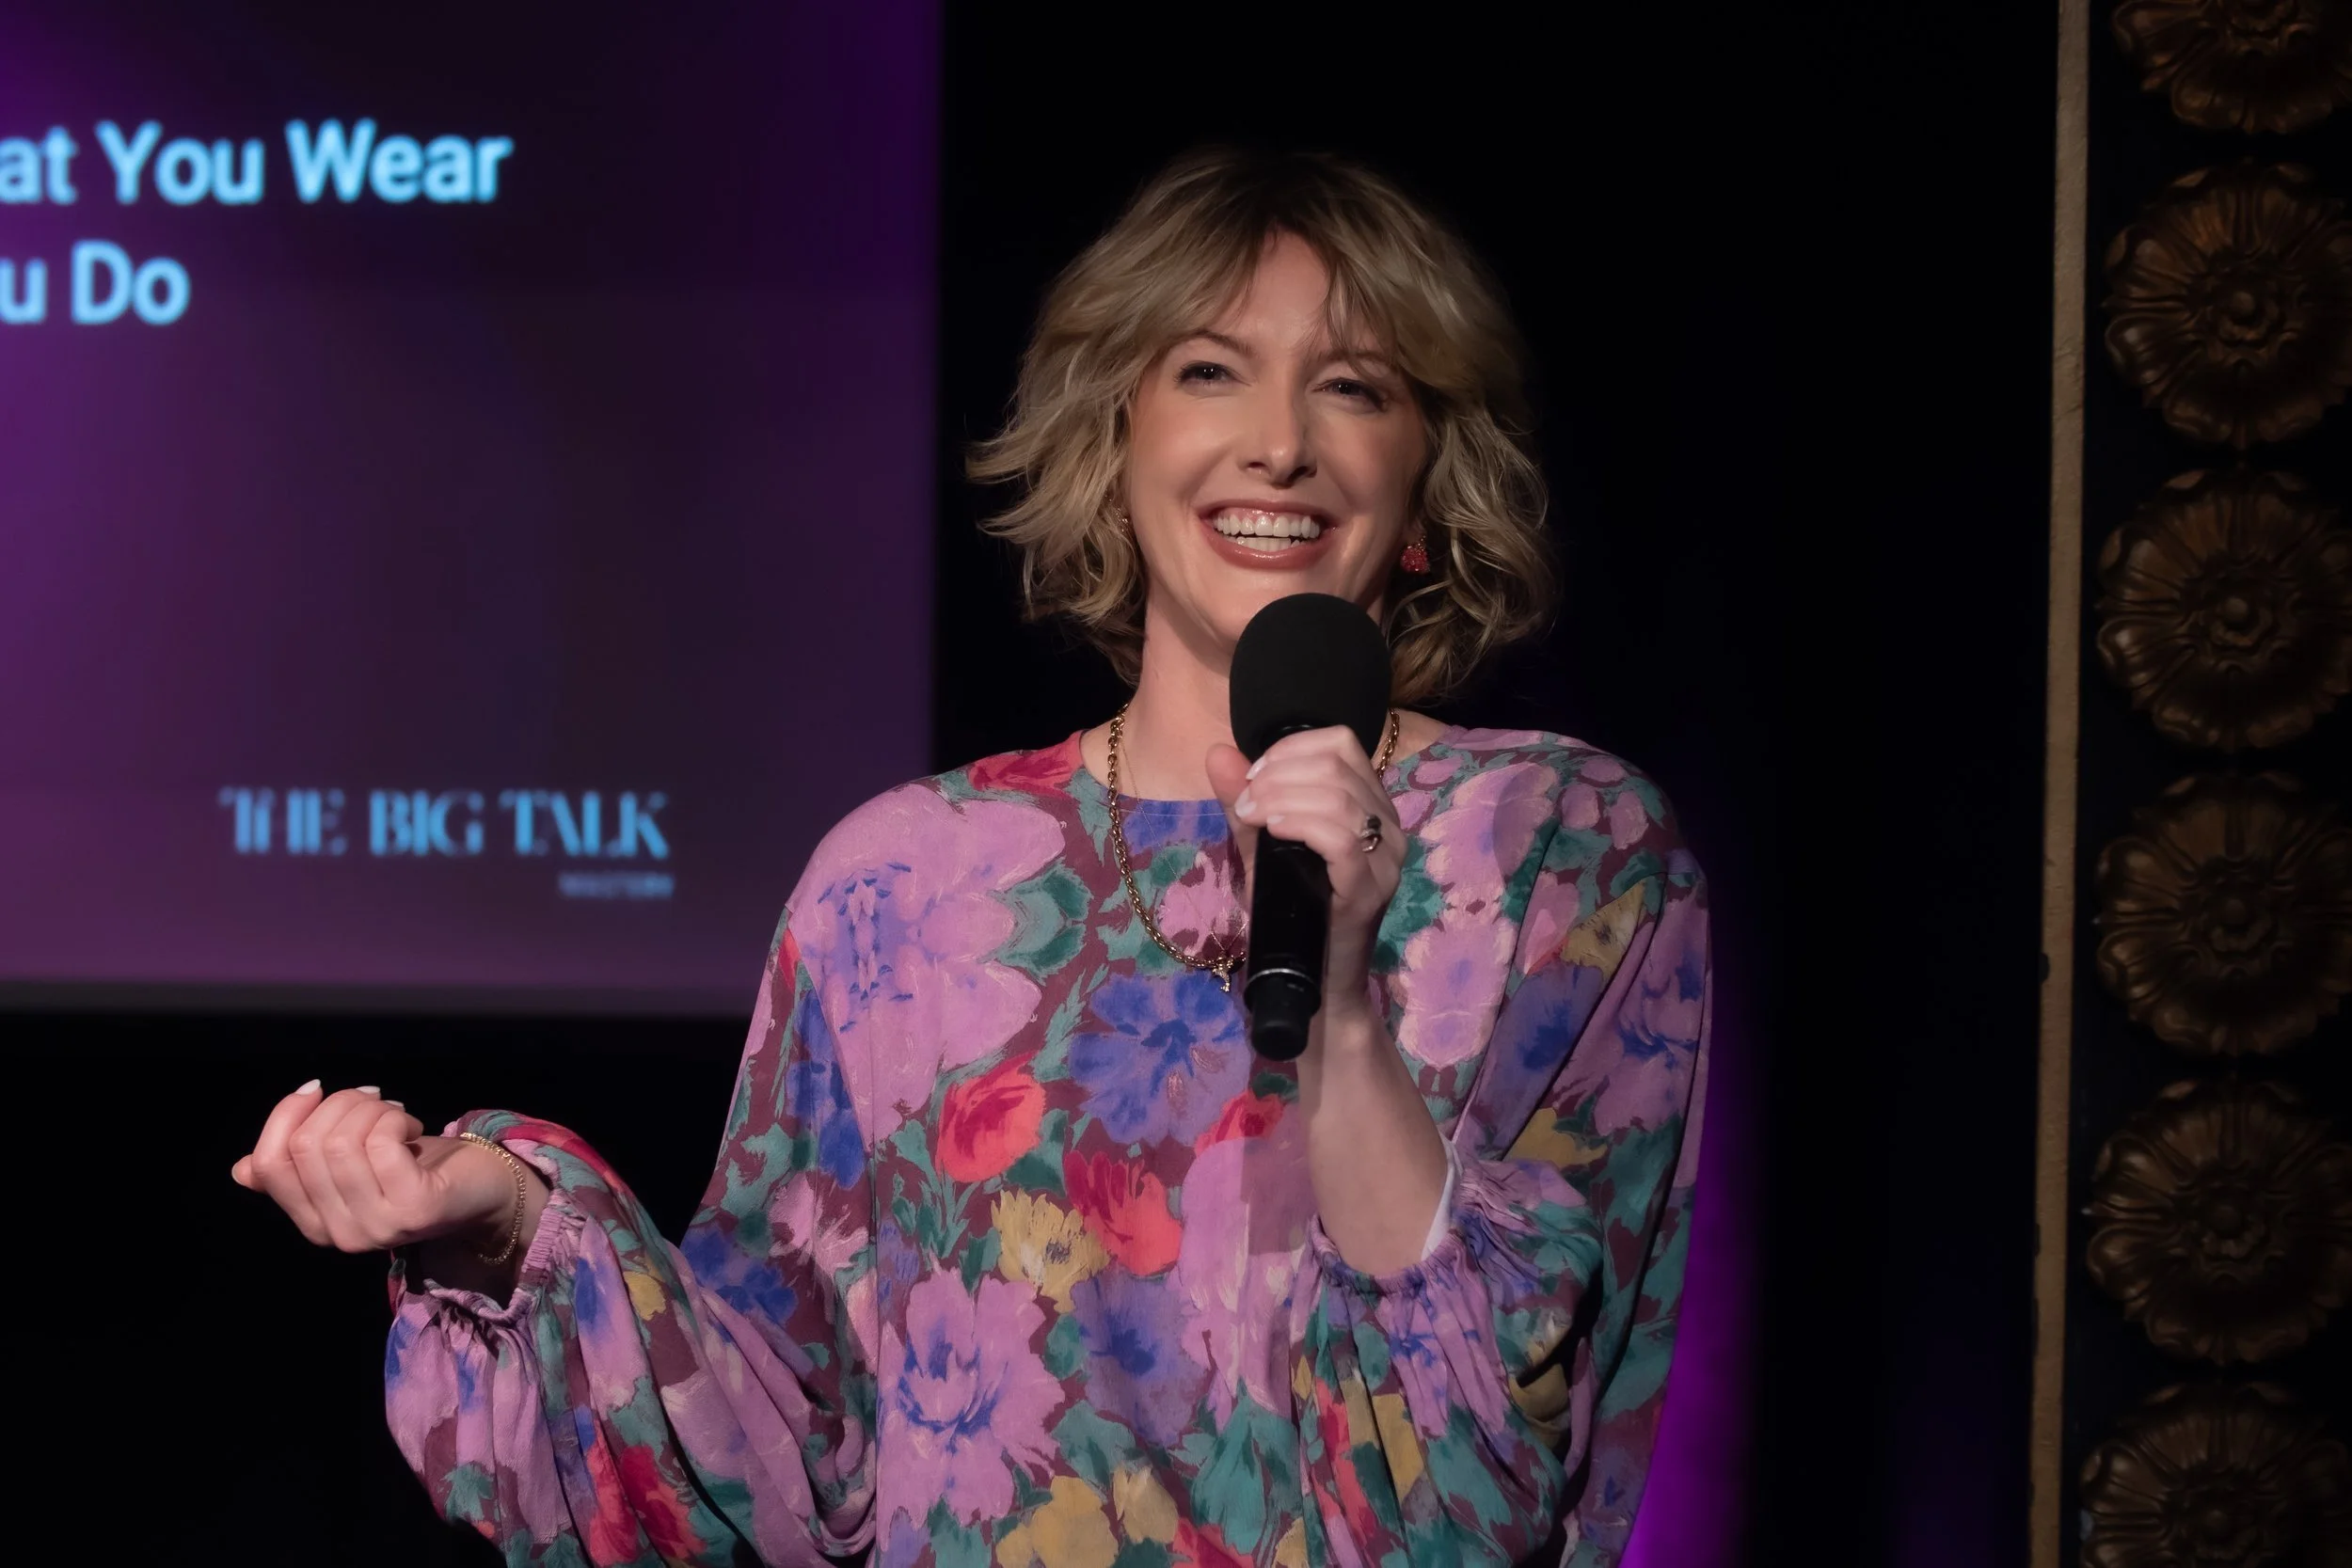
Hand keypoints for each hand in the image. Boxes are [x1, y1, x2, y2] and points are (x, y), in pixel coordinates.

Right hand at [230, 1082, 517, 1253]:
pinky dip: (394, 1118)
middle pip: (305, 1146)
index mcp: (313, 1224)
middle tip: (372, 1101)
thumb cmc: (412, 1167)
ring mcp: (376, 1227)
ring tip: (393, 1113)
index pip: (266, 1165)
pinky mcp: (414, 1209)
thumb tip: (242, 1169)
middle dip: (337, 1105)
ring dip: (368, 1109)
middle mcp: (338, 1235)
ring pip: (340, 1141)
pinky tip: (413, 1126)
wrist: (483, 1189)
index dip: (284, 1116)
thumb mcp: (350, 1165)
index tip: (316, 1089)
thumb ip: (300, 1168)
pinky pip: (380, 1141)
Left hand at [1207, 724, 1403, 1011]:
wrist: (1313, 982)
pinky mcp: (1370, 889)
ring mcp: (1385, 858)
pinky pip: (1340, 839)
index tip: (1251, 779)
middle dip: (1277, 773)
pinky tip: (1273, 830)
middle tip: (1245, 804)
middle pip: (1336, 763)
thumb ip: (1243, 803)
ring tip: (1252, 817)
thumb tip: (1217, 752)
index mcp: (1369, 804)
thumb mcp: (1261, 849)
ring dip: (1281, 796)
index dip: (1290, 748)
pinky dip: (1300, 823)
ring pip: (1338, 796)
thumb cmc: (1291, 914)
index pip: (1341, 742)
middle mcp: (1387, 825)